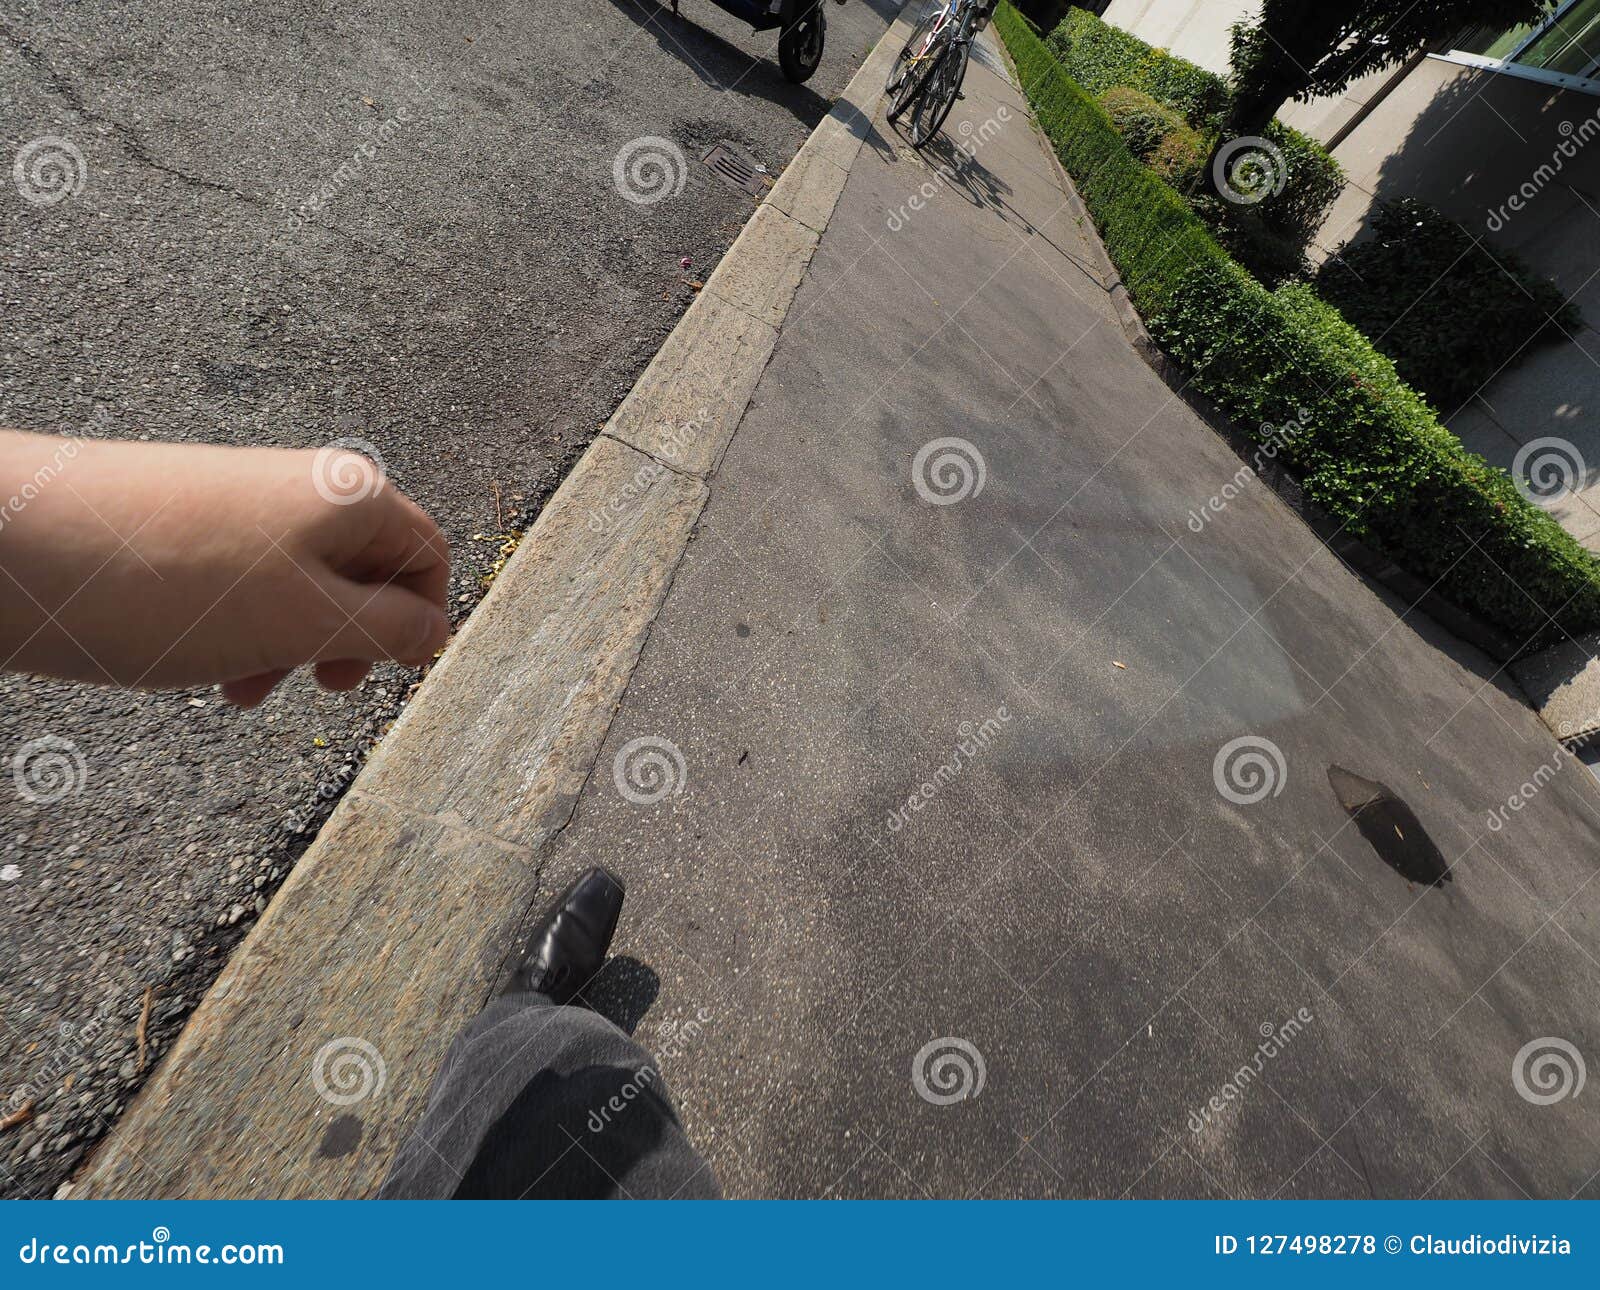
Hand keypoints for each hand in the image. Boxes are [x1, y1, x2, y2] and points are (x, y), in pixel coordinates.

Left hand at [0, 431, 449, 705]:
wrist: (21, 546)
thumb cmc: (173, 584)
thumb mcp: (310, 623)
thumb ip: (390, 631)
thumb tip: (435, 632)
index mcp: (348, 495)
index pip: (427, 553)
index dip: (421, 619)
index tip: (393, 673)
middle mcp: (300, 488)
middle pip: (365, 570)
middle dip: (351, 639)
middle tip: (323, 685)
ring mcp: (240, 505)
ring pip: (301, 586)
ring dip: (292, 646)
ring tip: (248, 688)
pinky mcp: (187, 527)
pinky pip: (245, 586)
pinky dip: (243, 632)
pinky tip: (207, 665)